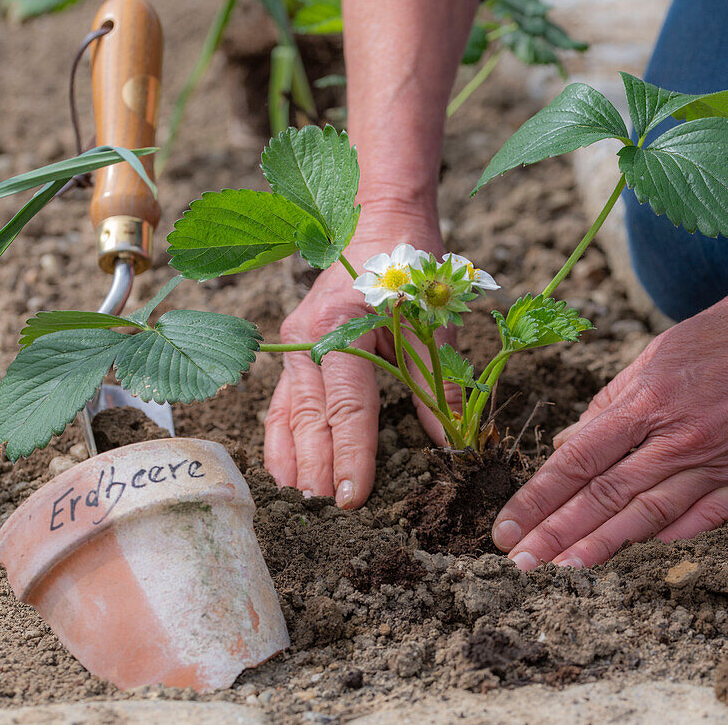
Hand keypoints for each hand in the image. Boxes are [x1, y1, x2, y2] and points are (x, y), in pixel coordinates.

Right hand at [264, 208, 452, 508]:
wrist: (379, 218)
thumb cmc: (409, 265)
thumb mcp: (431, 322)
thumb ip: (436, 384)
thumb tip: (448, 442)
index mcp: (343, 328)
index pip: (347, 407)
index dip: (351, 455)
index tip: (354, 497)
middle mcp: (309, 337)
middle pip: (309, 416)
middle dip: (318, 465)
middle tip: (328, 510)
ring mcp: (294, 342)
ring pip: (285, 412)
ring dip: (292, 457)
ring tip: (299, 498)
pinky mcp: (292, 348)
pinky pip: (279, 400)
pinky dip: (280, 436)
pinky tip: (283, 468)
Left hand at [492, 276, 727, 568]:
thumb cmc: (721, 335)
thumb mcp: (654, 354)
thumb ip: (608, 405)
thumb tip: (566, 447)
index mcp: (647, 402)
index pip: (577, 462)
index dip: (538, 499)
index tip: (508, 527)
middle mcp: (678, 438)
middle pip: (604, 497)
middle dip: (556, 533)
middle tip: (521, 561)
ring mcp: (718, 462)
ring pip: (648, 516)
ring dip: (601, 546)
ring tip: (563, 568)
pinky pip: (704, 519)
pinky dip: (669, 536)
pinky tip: (635, 551)